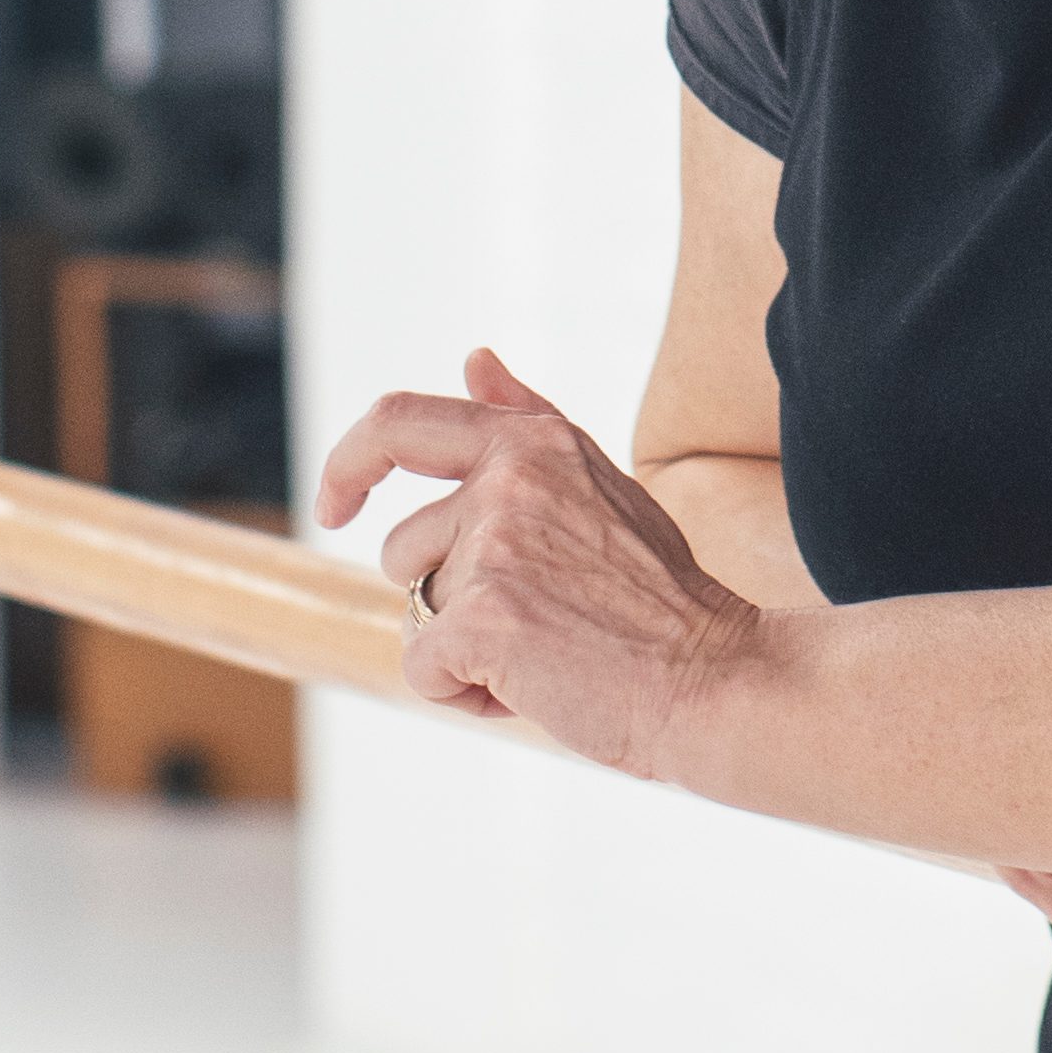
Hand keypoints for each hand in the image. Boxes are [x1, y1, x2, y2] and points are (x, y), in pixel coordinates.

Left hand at [314, 349, 759, 780]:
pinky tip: (536, 690)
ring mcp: (493, 545)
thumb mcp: (599, 485)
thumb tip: (474, 357)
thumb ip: (529, 422)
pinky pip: (422, 669)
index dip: (349, 462)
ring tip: (548, 655)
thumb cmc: (660, 599)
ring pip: (417, 612)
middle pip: (405, 549)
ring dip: (463, 650)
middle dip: (447, 601)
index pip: (399, 420)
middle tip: (536, 625)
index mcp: (535, 443)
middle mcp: (508, 479)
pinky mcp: (480, 616)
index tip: (335, 505)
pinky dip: (466, 695)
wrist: (716, 679)